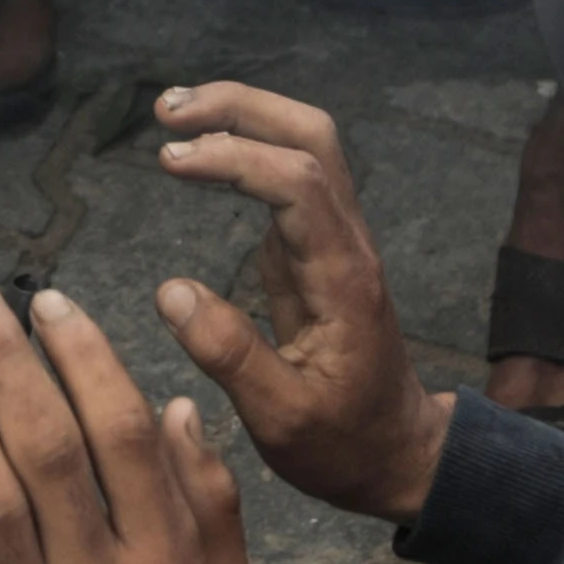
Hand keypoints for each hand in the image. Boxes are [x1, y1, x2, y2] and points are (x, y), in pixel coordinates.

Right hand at [140, 84, 447, 521]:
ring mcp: (335, 242)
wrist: (399, 455)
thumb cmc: (345, 445)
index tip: (169, 161)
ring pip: (304, 147)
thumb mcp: (282, 420)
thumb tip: (169, 291)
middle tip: (165, 111)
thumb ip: (229, 354)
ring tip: (169, 116)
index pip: (297, 183)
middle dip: (241, 107)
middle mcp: (347, 244)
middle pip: (310, 137)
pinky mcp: (318, 251)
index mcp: (343, 279)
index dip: (234, 157)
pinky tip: (195, 154)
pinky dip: (242, 150)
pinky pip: (287, 179)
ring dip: (242, 117)